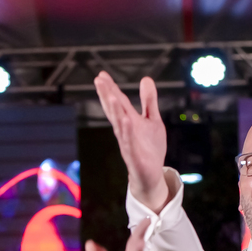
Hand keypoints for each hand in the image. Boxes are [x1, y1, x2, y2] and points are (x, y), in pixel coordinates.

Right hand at [94, 72, 168, 211]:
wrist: (151, 175)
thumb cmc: (150, 148)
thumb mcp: (152, 120)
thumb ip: (149, 101)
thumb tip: (146, 79)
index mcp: (129, 120)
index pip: (118, 102)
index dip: (110, 88)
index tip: (101, 75)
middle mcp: (125, 130)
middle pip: (114, 110)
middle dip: (106, 96)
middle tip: (98, 80)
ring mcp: (127, 143)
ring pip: (119, 125)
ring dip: (114, 111)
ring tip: (110, 96)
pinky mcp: (133, 156)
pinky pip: (129, 143)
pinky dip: (127, 133)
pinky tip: (125, 121)